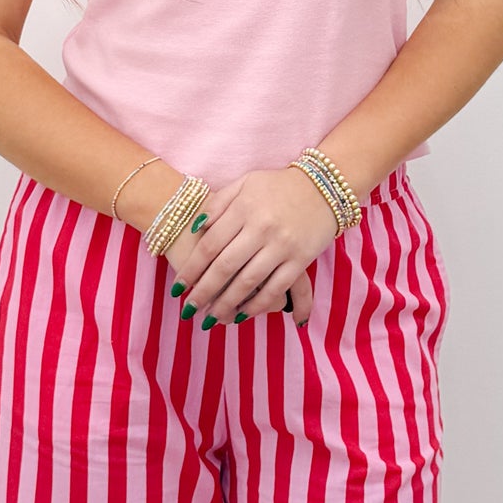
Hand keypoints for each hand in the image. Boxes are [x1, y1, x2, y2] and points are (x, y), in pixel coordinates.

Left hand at [164, 166, 338, 327]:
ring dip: (226, 304)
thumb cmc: (278, 186)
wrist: (324, 186)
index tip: (177, 288)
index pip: (210, 245)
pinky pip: (276, 288)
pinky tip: (242, 314)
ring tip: (211, 318)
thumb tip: (196, 228)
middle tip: (188, 310)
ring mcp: (282, 245)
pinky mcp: (301, 259)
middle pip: (224, 267)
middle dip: (203, 292)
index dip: (192, 269)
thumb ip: (219, 203)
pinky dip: (257, 304)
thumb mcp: (245, 184)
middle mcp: (261, 228)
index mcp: (244, 208)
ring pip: (248, 282)